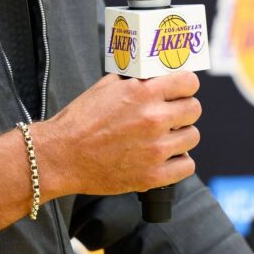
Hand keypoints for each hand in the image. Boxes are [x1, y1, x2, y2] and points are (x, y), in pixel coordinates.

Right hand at [31, 72, 199, 197]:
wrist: (60, 156)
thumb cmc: (79, 122)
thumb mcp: (105, 87)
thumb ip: (135, 81)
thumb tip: (155, 77)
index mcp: (143, 93)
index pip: (189, 83)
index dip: (185, 86)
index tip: (181, 92)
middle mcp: (153, 119)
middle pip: (194, 110)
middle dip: (183, 110)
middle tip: (172, 116)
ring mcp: (155, 149)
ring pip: (192, 137)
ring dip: (181, 136)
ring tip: (166, 138)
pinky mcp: (152, 176)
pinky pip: (186, 166)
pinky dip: (179, 162)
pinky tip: (165, 158)